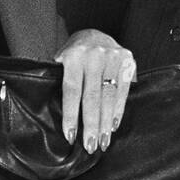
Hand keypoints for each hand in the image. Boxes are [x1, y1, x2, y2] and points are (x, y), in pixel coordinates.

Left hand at [55, 28, 136, 152]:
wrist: (96, 33)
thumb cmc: (74, 54)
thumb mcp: (61, 61)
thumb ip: (58, 80)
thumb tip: (52, 113)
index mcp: (74, 55)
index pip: (72, 90)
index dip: (71, 115)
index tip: (70, 135)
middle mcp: (95, 56)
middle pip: (92, 97)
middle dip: (92, 124)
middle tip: (90, 146)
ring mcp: (113, 58)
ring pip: (109, 97)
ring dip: (106, 122)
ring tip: (102, 142)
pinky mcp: (128, 62)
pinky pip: (123, 91)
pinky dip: (118, 110)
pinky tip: (113, 126)